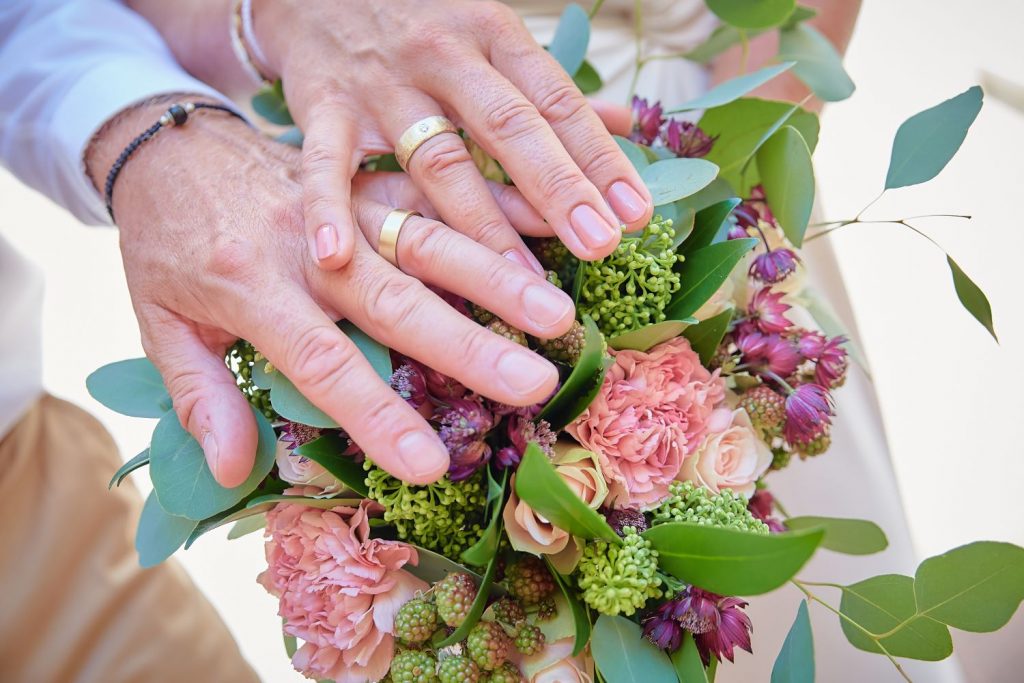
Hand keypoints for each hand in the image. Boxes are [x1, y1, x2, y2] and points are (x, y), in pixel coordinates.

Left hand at [87, 100, 574, 487]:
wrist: (168, 143)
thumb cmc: (166, 244)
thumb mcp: (158, 322)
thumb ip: (198, 394)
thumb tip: (233, 469)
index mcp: (252, 289)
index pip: (323, 362)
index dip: (375, 414)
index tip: (429, 466)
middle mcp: (310, 247)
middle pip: (395, 302)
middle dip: (467, 345)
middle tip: (535, 382)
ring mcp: (345, 204)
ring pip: (427, 241)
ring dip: (496, 276)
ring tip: (557, 312)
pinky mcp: (367, 175)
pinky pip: (434, 188)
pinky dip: (490, 204)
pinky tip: (545, 219)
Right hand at [251, 0, 653, 268]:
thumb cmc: (423, 22)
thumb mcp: (490, 36)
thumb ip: (550, 89)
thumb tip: (626, 125)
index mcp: (494, 34)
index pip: (556, 101)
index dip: (599, 158)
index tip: (635, 214)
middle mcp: (444, 55)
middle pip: (509, 127)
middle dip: (557, 189)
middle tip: (599, 246)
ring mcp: (382, 83)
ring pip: (436, 159)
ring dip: (481, 223)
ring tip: (520, 281)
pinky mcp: (323, 105)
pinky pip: (326, 162)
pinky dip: (328, 209)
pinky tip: (338, 258)